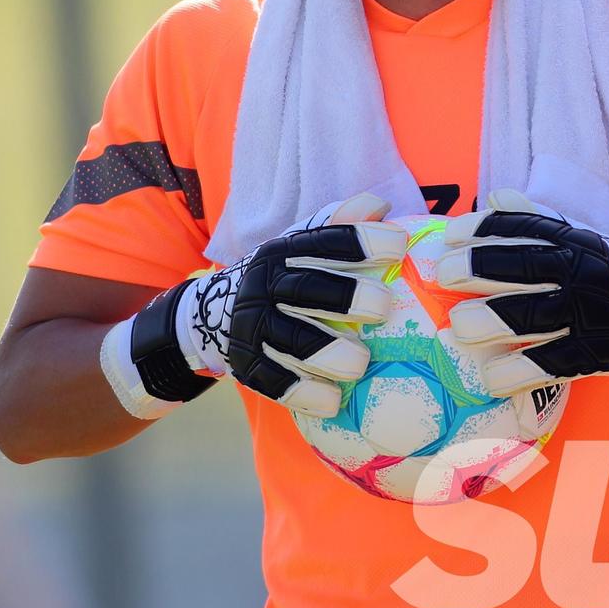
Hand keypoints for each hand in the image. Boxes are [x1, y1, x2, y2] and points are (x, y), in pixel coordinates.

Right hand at [100, 193, 407, 418]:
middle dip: (345, 297)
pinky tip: (332, 401)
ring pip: (288, 340)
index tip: (399, 245)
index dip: (360, 241)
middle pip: (305, 289)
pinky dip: (301, 393)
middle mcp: (264, 285)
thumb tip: (379, 205)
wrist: (209, 312)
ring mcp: (251, 326)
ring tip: (360, 363)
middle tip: (383, 306)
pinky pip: (271, 381)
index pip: (324, 241)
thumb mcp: (301, 245)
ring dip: (325, 352)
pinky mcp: (244, 364)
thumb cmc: (282, 276)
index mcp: (284, 251)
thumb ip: (338, 226)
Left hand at [433, 191, 608, 395]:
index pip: (525, 229)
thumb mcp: (586, 238)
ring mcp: (589, 316)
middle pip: (525, 268)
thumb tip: (494, 196)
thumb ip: (540, 219)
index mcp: (577, 242)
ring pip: (534, 316)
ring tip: (459, 325)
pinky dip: (518, 371)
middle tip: (445, 273)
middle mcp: (583, 274)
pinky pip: (551, 364)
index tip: (450, 234)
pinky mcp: (595, 355)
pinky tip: (489, 376)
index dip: (484, 229)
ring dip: (493, 320)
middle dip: (481, 268)